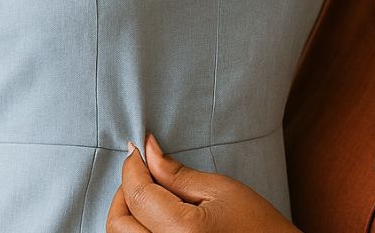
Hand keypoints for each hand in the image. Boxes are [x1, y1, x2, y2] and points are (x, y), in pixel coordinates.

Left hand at [106, 134, 299, 232]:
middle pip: (118, 222)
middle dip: (124, 192)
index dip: (132, 167)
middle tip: (142, 172)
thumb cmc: (256, 225)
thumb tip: (147, 150)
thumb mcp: (220, 190)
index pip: (137, 194)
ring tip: (149, 195)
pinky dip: (136, 230)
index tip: (136, 149)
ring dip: (127, 214)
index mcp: (181, 231)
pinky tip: (152, 217)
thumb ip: (177, 173)